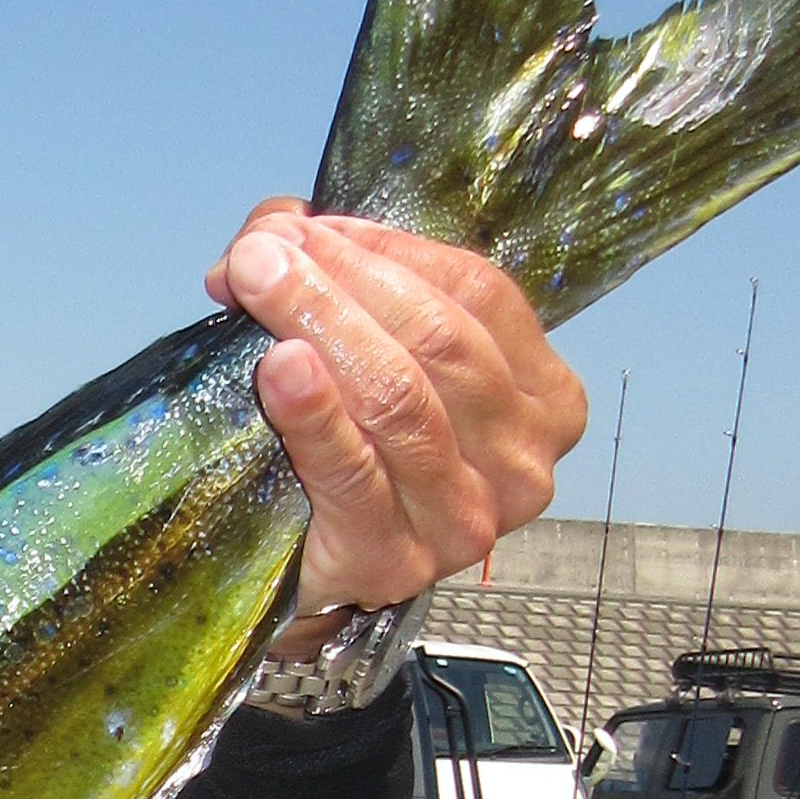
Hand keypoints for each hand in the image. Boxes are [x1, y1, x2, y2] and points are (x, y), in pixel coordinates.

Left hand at [209, 207, 585, 619]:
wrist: (312, 573)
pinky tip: (279, 368)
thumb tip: (275, 229)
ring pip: (400, 398)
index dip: (387, 248)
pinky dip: (314, 412)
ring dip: (321, 324)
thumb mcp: (373, 353)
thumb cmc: (354, 452)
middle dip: (342, 279)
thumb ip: (342, 279)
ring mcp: (467, 518)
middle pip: (440, 340)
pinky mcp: (397, 562)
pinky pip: (354, 472)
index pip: (478, 293)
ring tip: (254, 282)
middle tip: (262, 251)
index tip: (304, 226)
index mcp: (544, 395)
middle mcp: (524, 460)